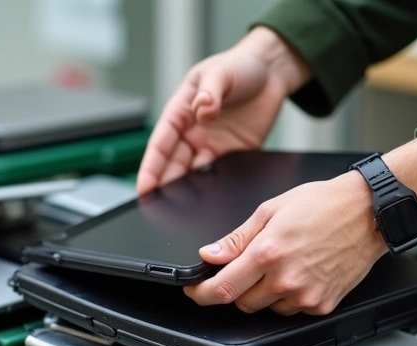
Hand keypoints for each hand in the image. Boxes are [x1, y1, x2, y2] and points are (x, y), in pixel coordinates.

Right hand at [136, 27, 311, 193]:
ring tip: (182, 209)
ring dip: (187, 191)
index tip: (144, 187)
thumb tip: (203, 109)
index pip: (160, 143)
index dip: (151, 167)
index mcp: (181, 111)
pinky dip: (213, 188)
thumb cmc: (240, 65)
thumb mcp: (221, 72)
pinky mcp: (234, 154)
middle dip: (165, 186)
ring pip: (194, 174)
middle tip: (159, 207)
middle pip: (173, 164)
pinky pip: (220, 175)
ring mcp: (212, 145)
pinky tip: (210, 200)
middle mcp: (193, 131)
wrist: (273, 72)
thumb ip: (210, 91)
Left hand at [182, 138, 416, 315]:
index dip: (201, 294)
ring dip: (264, 294)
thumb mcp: (270, 211)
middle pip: (242, 303)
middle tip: (250, 266)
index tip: (194, 291)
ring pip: (267, 309)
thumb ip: (236, 238)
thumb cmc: (323, 205)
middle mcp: (285, 279)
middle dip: (237, 288)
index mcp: (267, 253)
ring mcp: (305, 296)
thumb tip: (209, 255)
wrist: (367, 213)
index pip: (222, 288)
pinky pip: (292, 312)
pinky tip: (300, 273)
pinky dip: (289, 298)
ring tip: (282, 264)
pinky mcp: (322, 305)